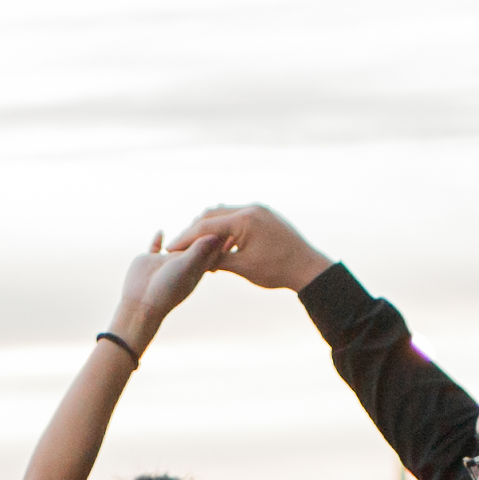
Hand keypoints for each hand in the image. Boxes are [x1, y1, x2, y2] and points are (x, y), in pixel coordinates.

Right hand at [111, 230, 218, 348]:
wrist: (142, 303)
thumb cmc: (167, 288)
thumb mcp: (186, 267)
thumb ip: (199, 251)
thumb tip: (216, 234)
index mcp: (197, 268)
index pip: (211, 248)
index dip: (218, 234)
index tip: (224, 221)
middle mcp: (183, 264)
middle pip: (196, 244)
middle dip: (202, 231)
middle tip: (210, 217)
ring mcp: (166, 262)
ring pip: (177, 246)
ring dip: (182, 236)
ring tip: (191, 221)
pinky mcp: (150, 261)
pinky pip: (154, 248)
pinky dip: (157, 240)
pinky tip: (160, 232)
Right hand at [169, 202, 328, 292]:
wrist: (308, 267)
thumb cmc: (277, 270)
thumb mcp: (242, 267)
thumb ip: (216, 259)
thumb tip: (194, 257)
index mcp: (244, 219)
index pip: (205, 226)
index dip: (185, 238)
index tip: (170, 249)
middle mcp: (251, 208)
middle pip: (211, 214)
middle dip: (194, 231)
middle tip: (180, 247)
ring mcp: (258, 209)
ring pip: (224, 213)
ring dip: (209, 229)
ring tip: (198, 248)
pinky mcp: (264, 215)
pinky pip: (237, 217)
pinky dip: (225, 229)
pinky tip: (220, 246)